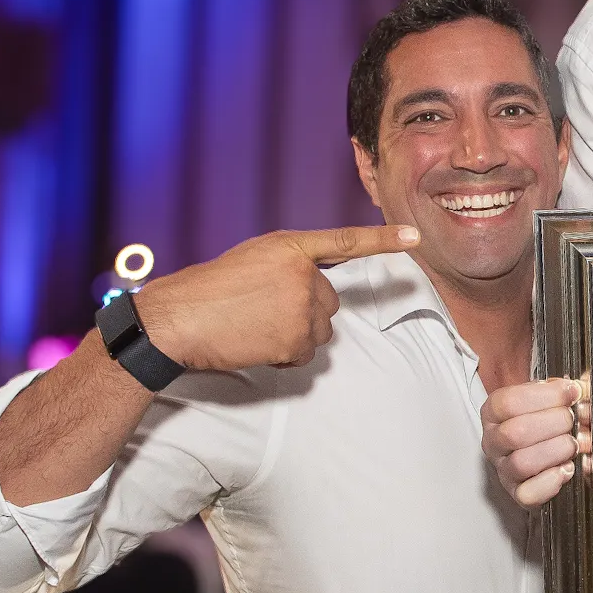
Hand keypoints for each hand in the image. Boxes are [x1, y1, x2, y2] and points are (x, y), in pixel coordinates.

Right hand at [133, 224, 417, 370]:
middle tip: (262, 310)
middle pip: (330, 302)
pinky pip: (306, 354)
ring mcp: (301, 306)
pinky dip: (285, 355)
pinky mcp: (296, 338)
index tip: (414, 237)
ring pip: (320, 330)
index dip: (383, 240)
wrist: (178, 319)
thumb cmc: (209, 290)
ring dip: (295, 334)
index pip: (345, 241)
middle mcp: (303, 273)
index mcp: (290, 246)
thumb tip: (317, 288)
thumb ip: (291, 265)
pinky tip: (255, 343)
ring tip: (254, 325)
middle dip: (304, 311)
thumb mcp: (253, 259)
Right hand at [482, 377, 589, 507]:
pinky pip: (528, 494)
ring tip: (572, 444)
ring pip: (522, 463)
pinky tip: (566, 468)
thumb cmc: (545, 418)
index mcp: (495, 412)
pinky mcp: (518, 493)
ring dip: (556, 450)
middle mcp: (494, 441)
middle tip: (572, 420)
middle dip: (555, 423)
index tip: (571, 392)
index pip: (509, 402)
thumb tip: (579, 389)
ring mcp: (504, 469)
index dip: (546, 396)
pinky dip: (552, 482)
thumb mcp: (549, 396)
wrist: (546, 446)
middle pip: (515, 432)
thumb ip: (562, 389)